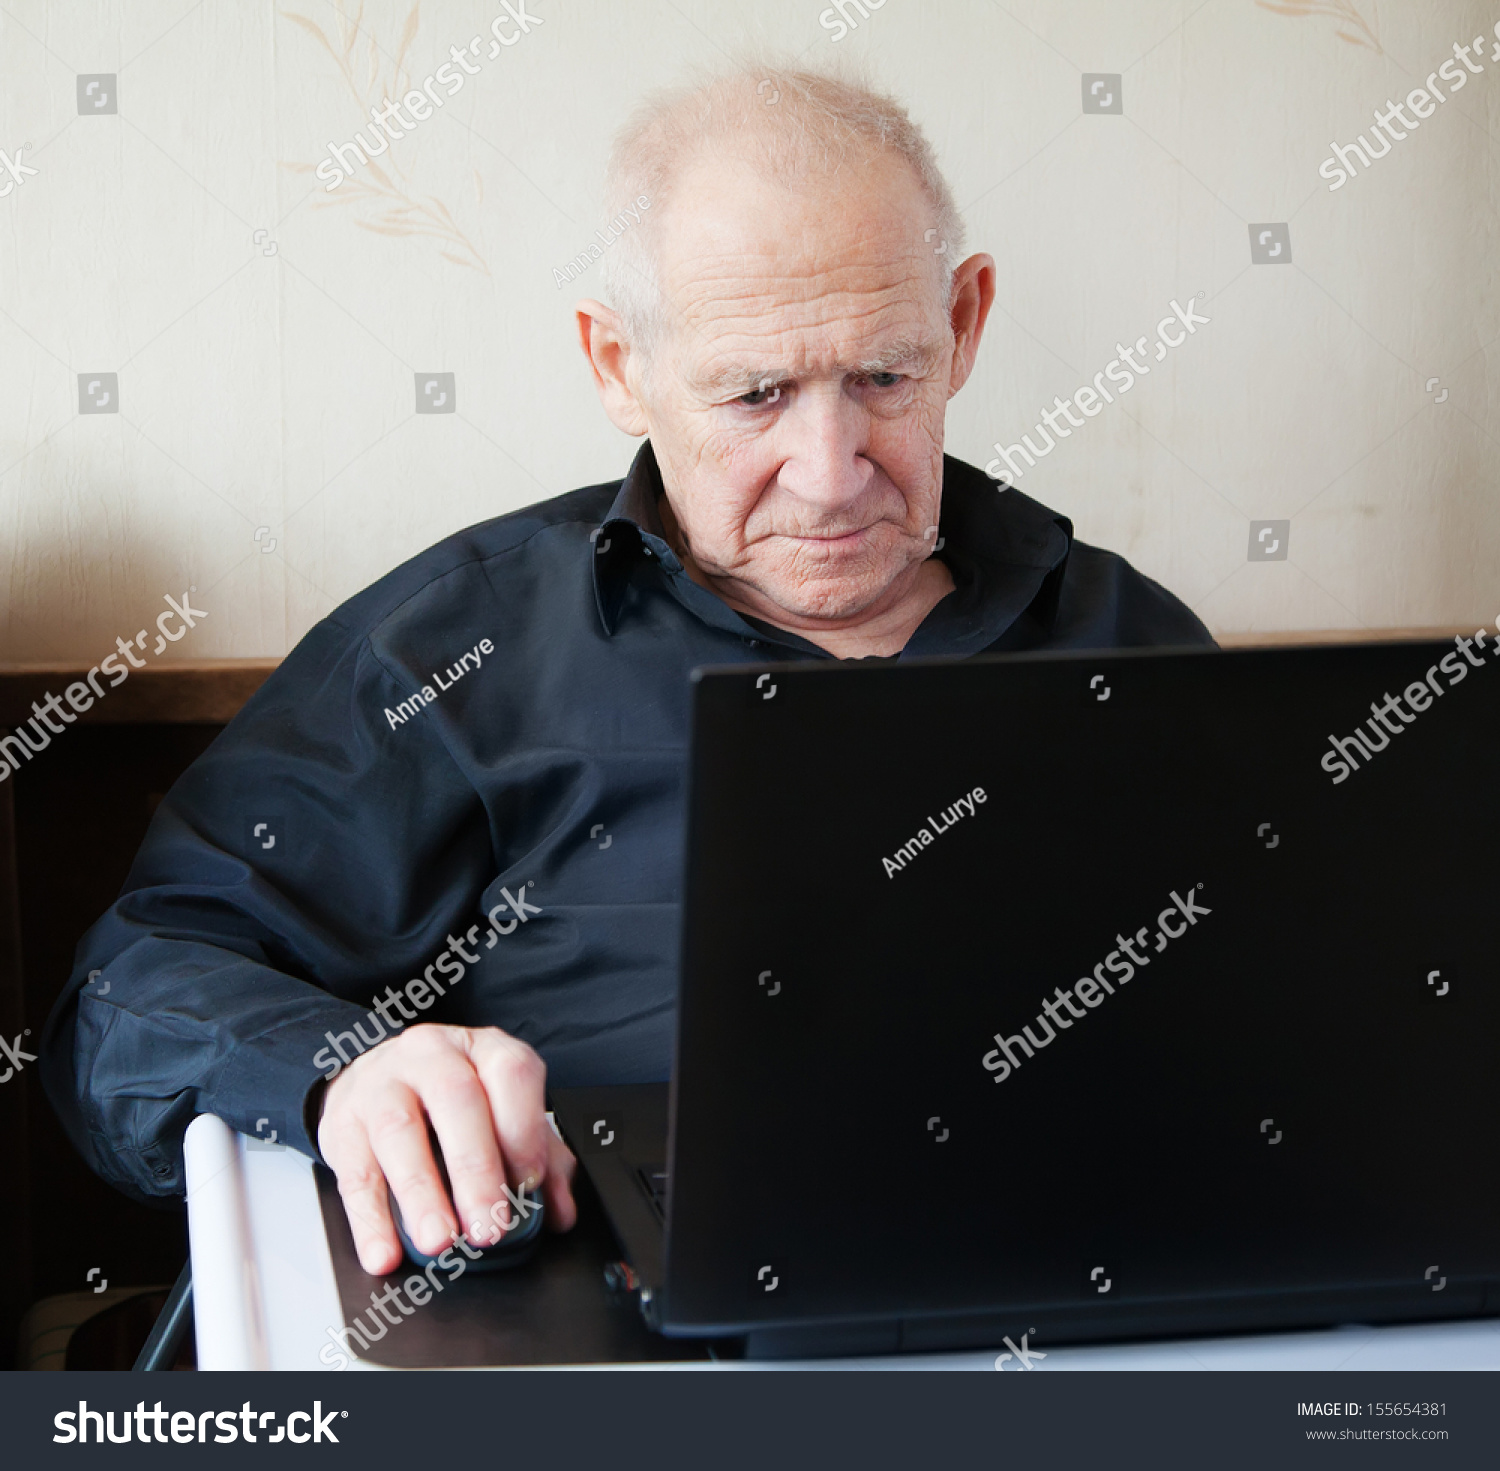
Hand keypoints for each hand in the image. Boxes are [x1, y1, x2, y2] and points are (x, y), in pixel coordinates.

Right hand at [316, 1022, 576, 1275]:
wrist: (374, 1078)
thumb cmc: (449, 1101)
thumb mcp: (500, 1113)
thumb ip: (540, 1158)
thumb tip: (560, 1210)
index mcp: (484, 1049)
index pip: (511, 1073)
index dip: (524, 1130)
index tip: (529, 1184)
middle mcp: (432, 1055)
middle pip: (456, 1100)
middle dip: (476, 1169)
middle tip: (489, 1226)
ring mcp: (382, 1083)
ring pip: (399, 1131)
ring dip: (421, 1193)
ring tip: (440, 1240)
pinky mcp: (342, 1122)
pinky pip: (354, 1172)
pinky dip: (370, 1220)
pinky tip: (384, 1251)